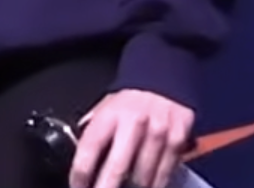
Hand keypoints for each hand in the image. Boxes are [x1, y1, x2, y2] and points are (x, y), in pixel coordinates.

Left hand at [69, 89, 193, 187]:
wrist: (164, 77)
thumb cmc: (130, 100)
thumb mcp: (104, 108)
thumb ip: (92, 132)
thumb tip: (76, 156)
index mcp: (109, 116)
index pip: (89, 150)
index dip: (80, 176)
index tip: (78, 187)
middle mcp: (133, 124)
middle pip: (116, 169)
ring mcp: (157, 133)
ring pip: (143, 178)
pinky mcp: (177, 141)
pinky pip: (164, 174)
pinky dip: (155, 186)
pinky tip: (147, 187)